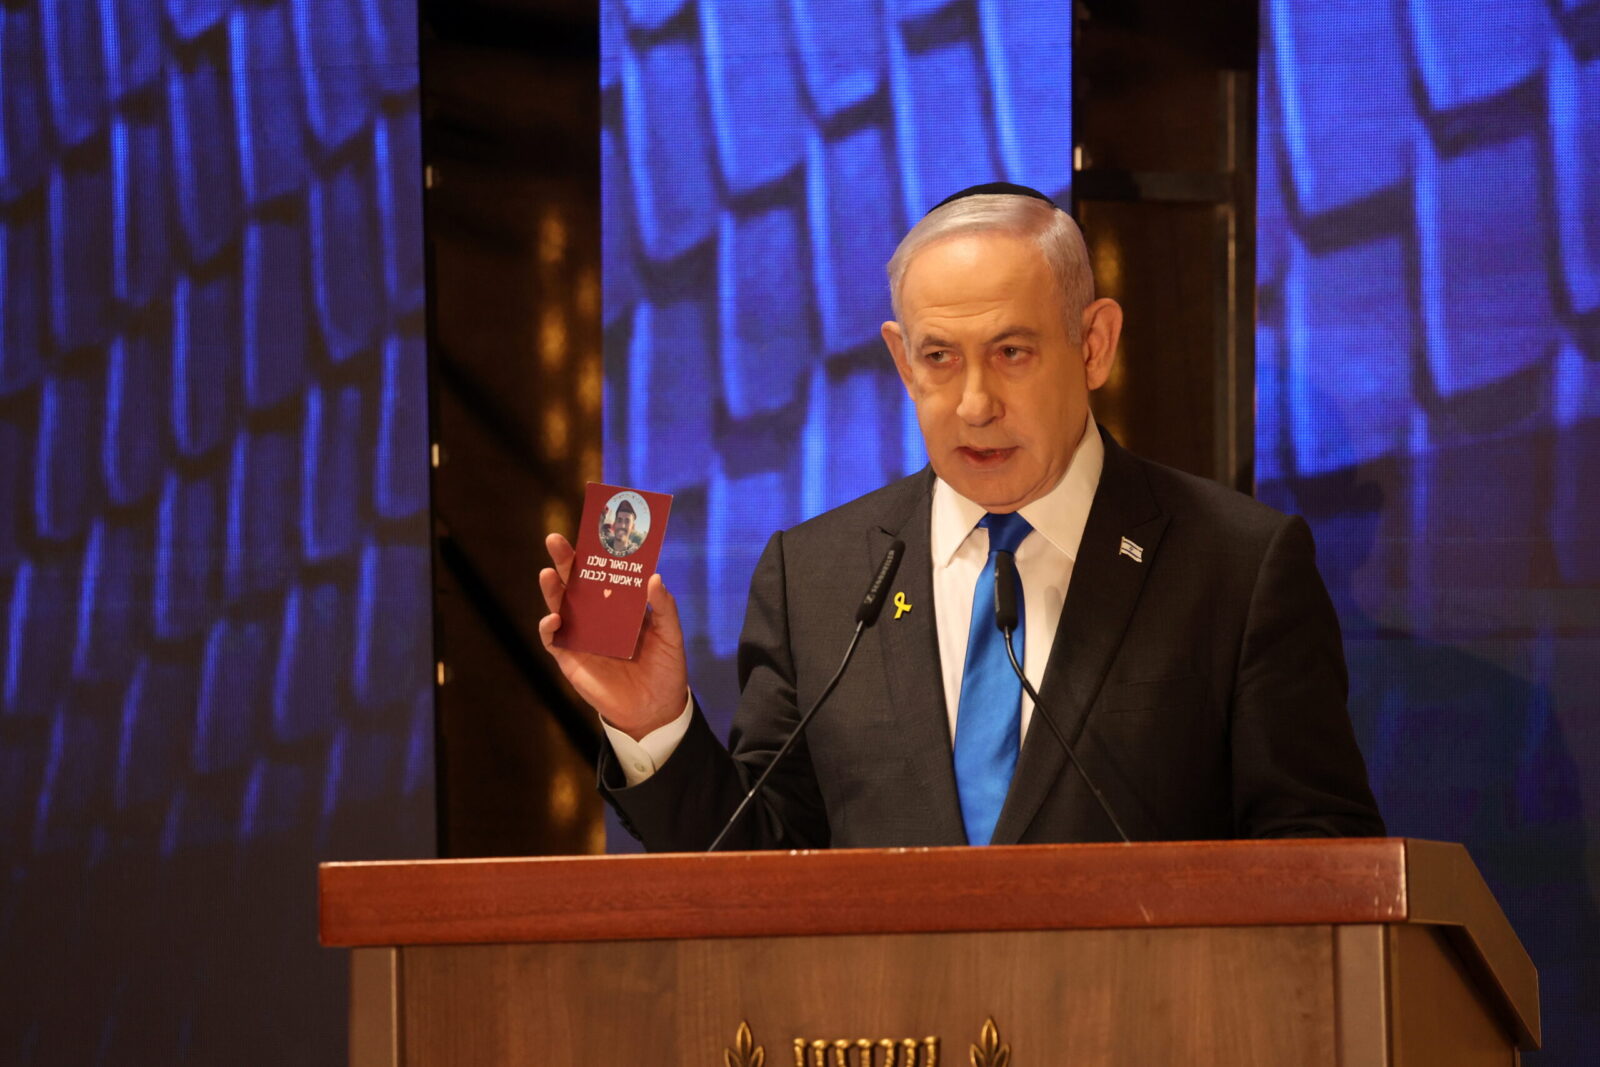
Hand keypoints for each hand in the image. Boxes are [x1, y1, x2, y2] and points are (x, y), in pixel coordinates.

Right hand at [538, 533, 689, 740]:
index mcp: (620, 606)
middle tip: (555, 540)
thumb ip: (664, 608)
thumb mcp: (671, 636)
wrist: (656, 710)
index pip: (604, 574)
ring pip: (559, 606)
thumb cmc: (666, 669)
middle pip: (576, 584)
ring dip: (552, 589)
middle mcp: (597, 617)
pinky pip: (553, 640)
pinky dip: (549, 628)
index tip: (592, 532)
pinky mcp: (570, 659)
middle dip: (565, 561)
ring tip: (549, 573)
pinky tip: (554, 618)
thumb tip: (654, 578)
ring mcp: (582, 636)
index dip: (596, 554)